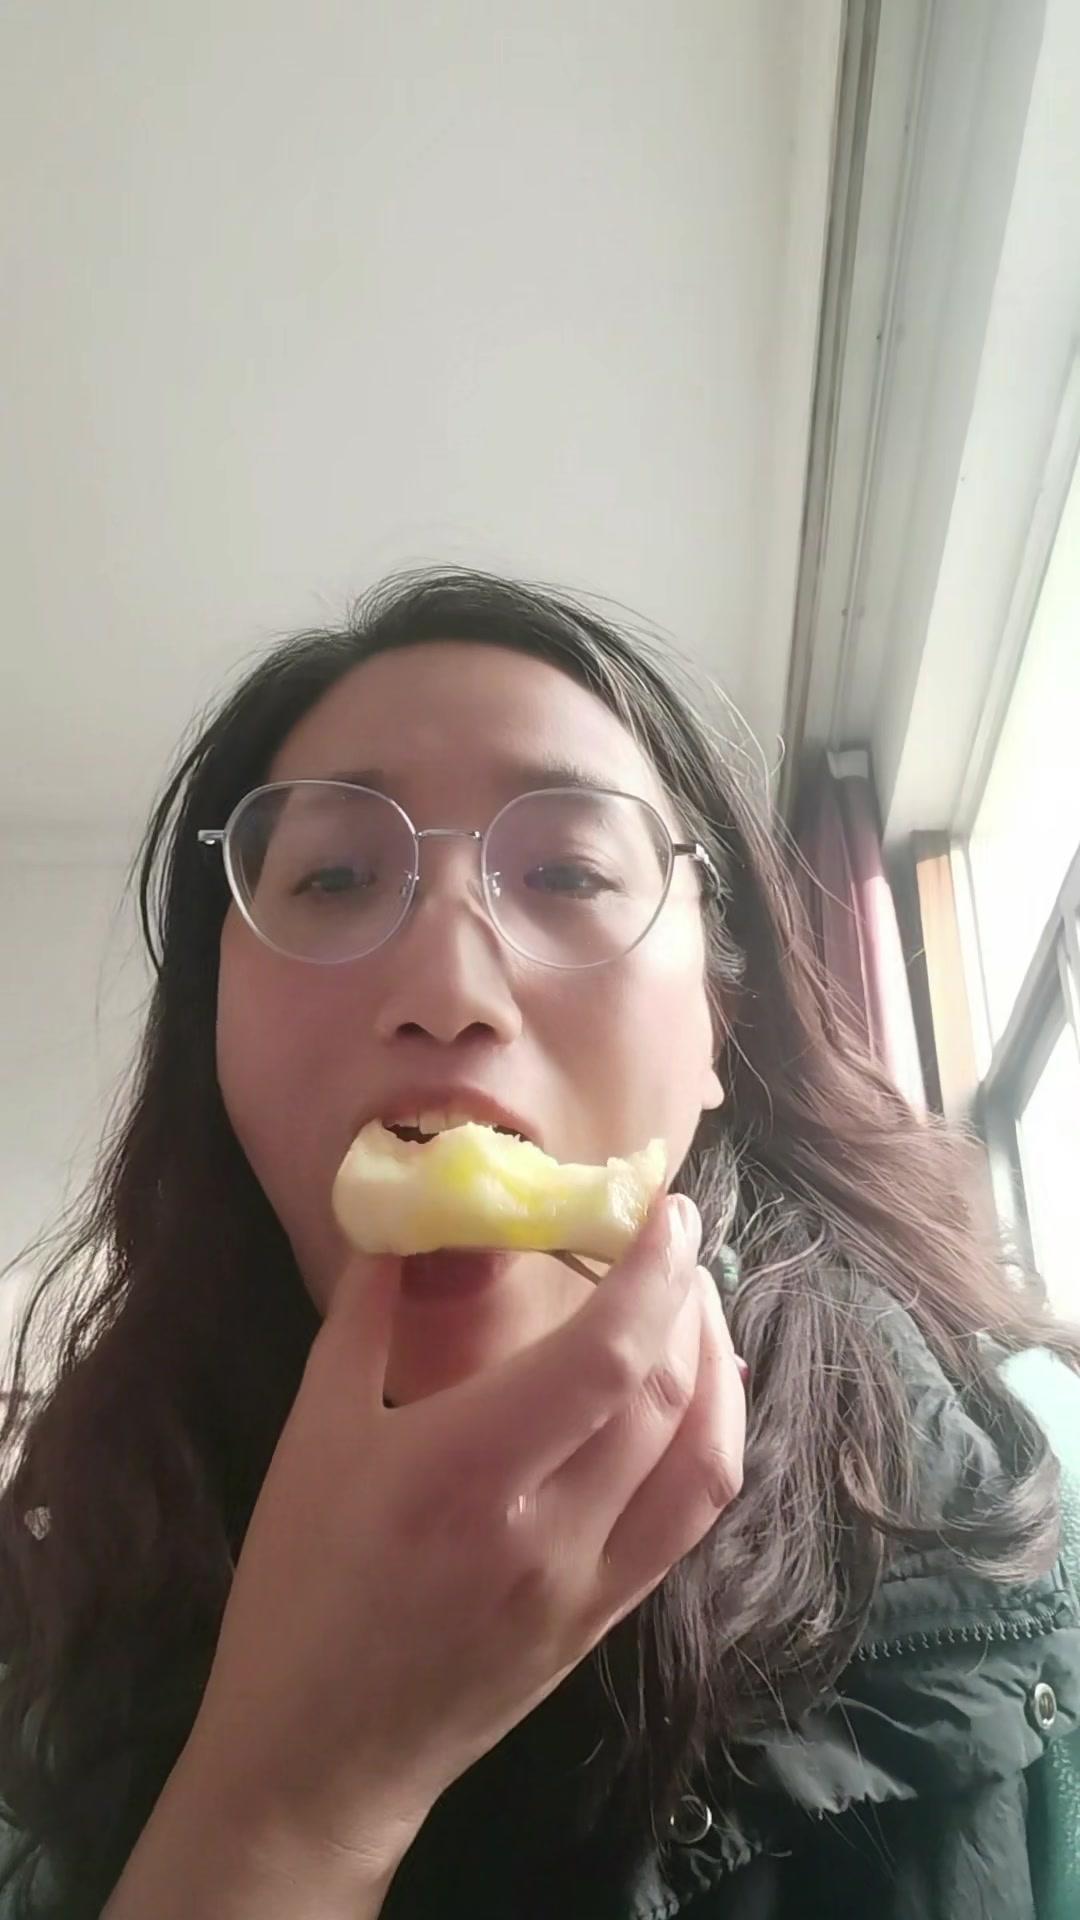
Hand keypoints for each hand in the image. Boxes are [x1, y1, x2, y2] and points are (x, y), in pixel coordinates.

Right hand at [188, 1195, 745, 1865]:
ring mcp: (587, 1583)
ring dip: (717, 1365)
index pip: (604, 1356)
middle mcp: (545, 1529)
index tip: (661, 1208)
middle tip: (673, 1237)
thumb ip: (367, 1313)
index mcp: (462, 1472)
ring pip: (701, 1457)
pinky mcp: (605, 1620)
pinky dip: (712, 1440)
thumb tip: (413, 1218)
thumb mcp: (312, 1433)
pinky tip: (695, 1396)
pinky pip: (691, 1518)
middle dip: (687, 1297)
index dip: (651, 1272)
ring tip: (695, 1304)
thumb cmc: (299, 1585)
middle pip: (663, 1394)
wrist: (316, 1756)